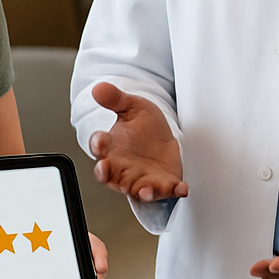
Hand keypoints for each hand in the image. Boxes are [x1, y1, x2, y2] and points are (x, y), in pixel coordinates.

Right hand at [88, 83, 186, 201]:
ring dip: (142, 191)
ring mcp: (142, 179)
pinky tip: (181, 187)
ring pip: (136, 189)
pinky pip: (167, 191)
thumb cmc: (144, 127)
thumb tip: (99, 87)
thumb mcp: (133, 108)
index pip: (99, 147)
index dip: (97, 144)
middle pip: (109, 175)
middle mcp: (122, 168)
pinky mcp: (163, 184)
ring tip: (146, 190)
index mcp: (111, 148)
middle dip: (105, 173)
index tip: (100, 141)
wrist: (164, 139)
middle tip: (104, 168)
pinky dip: (174, 191)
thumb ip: (116, 99)